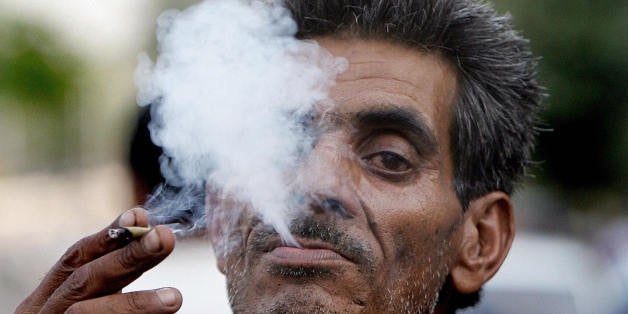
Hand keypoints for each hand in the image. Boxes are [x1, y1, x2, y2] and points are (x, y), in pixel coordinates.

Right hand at [15, 208, 181, 312]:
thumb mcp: (92, 299)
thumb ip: (114, 272)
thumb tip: (146, 224)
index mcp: (47, 297)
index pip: (75, 258)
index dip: (107, 235)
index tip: (140, 214)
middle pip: (84, 280)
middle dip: (126, 257)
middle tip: (165, 238)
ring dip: (132, 305)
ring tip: (174, 298)